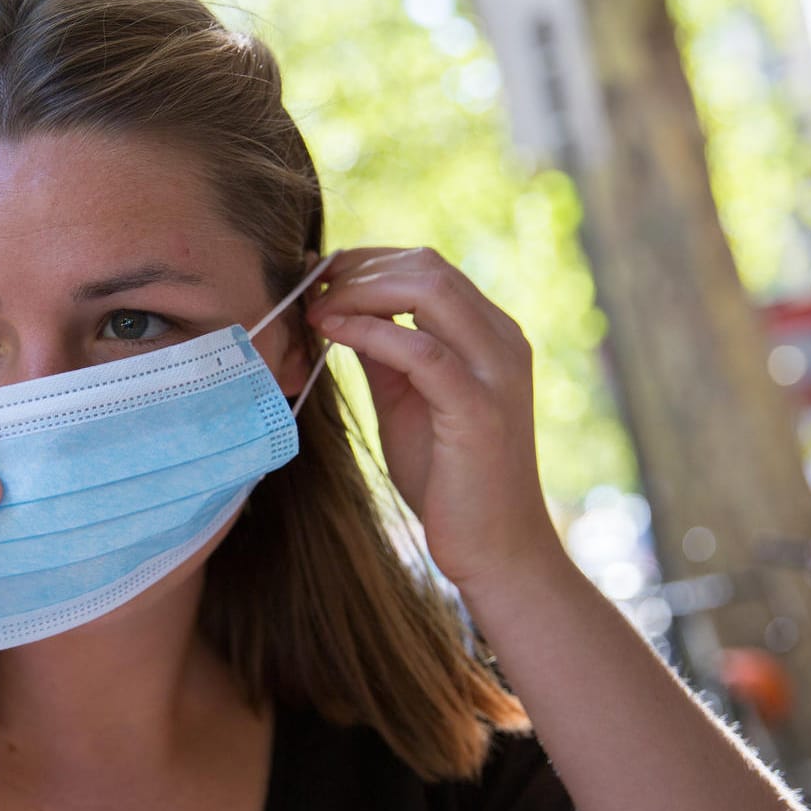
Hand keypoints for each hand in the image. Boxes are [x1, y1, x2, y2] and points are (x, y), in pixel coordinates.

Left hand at [306, 247, 561, 590]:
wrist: (496, 548)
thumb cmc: (449, 479)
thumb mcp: (407, 401)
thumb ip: (384, 356)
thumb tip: (341, 313)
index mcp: (490, 335)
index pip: (428, 267)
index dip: (367, 263)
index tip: (318, 277)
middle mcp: (501, 341)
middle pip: (426, 267)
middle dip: (358, 270)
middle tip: (308, 290)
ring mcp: (495, 371)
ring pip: (429, 290)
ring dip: (359, 292)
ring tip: (315, 310)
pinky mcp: (478, 408)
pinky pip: (420, 350)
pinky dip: (370, 331)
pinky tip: (332, 334)